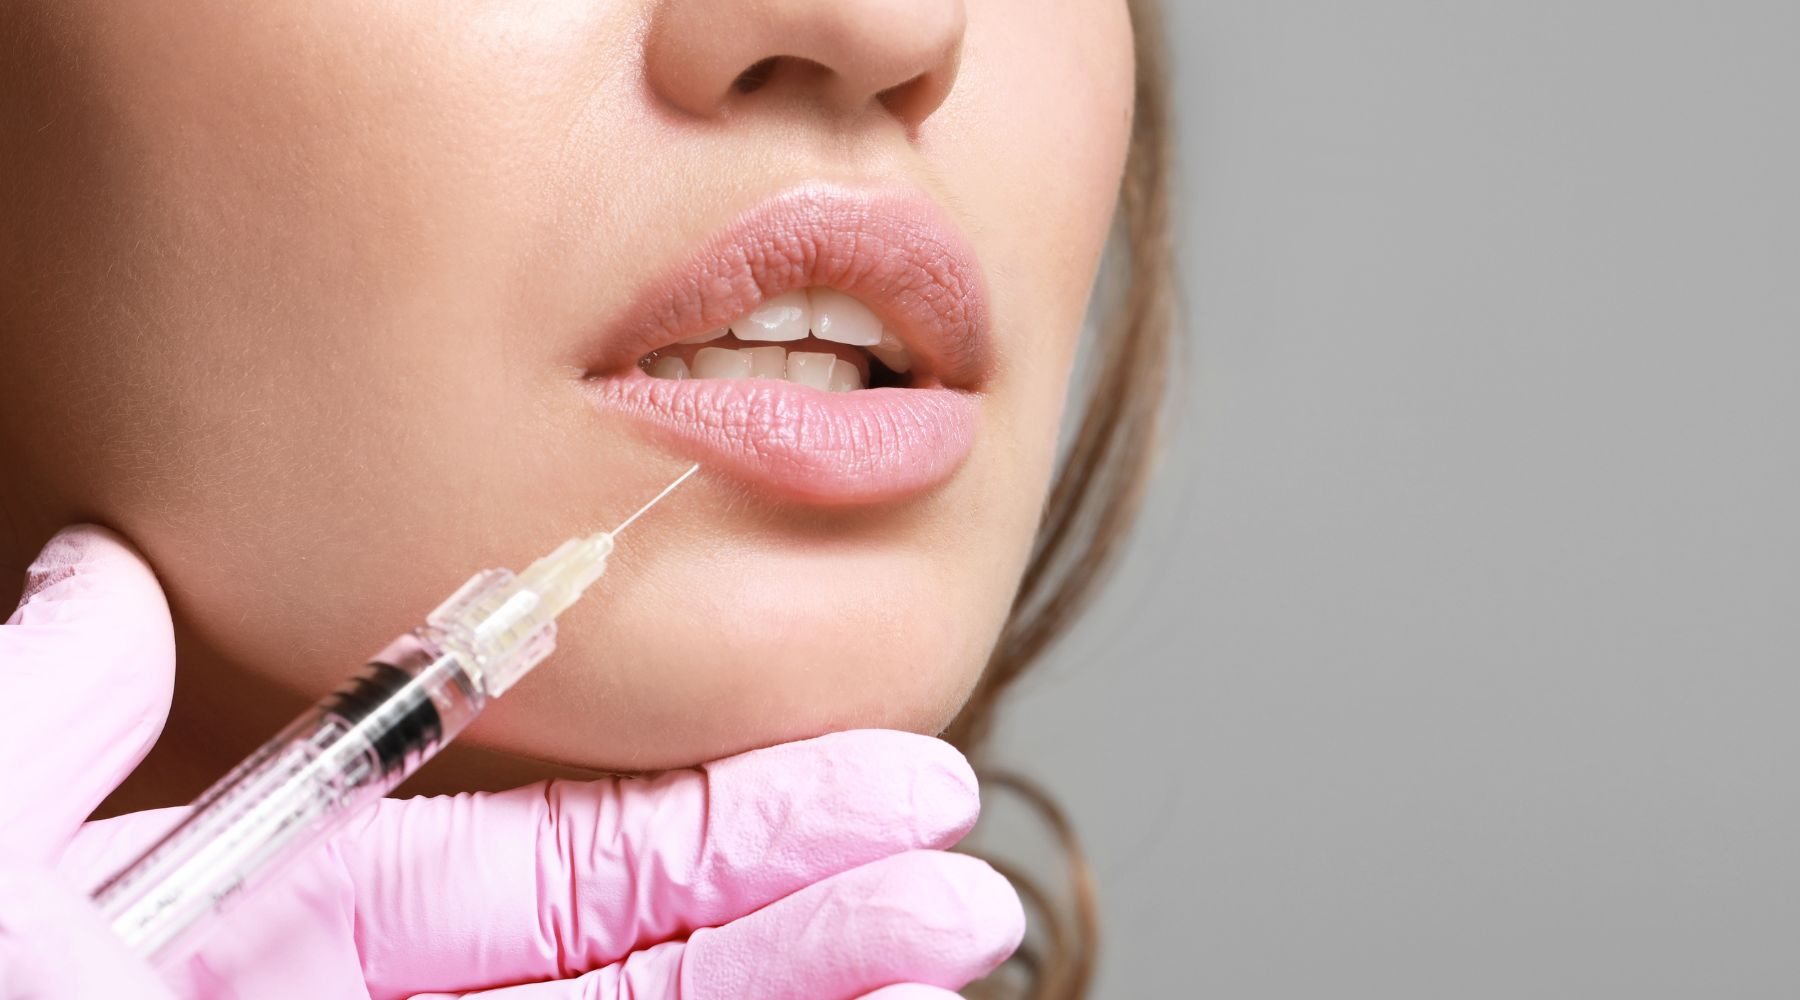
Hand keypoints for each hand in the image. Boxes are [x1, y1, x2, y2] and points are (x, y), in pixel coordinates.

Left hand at [1, 525, 1022, 997]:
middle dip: (799, 897)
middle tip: (950, 837)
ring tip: (955, 934)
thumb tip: (106, 579)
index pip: (533, 869)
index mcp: (275, 946)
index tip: (834, 766)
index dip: (698, 823)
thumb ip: (43, 728)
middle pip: (637, 964)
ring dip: (809, 995)